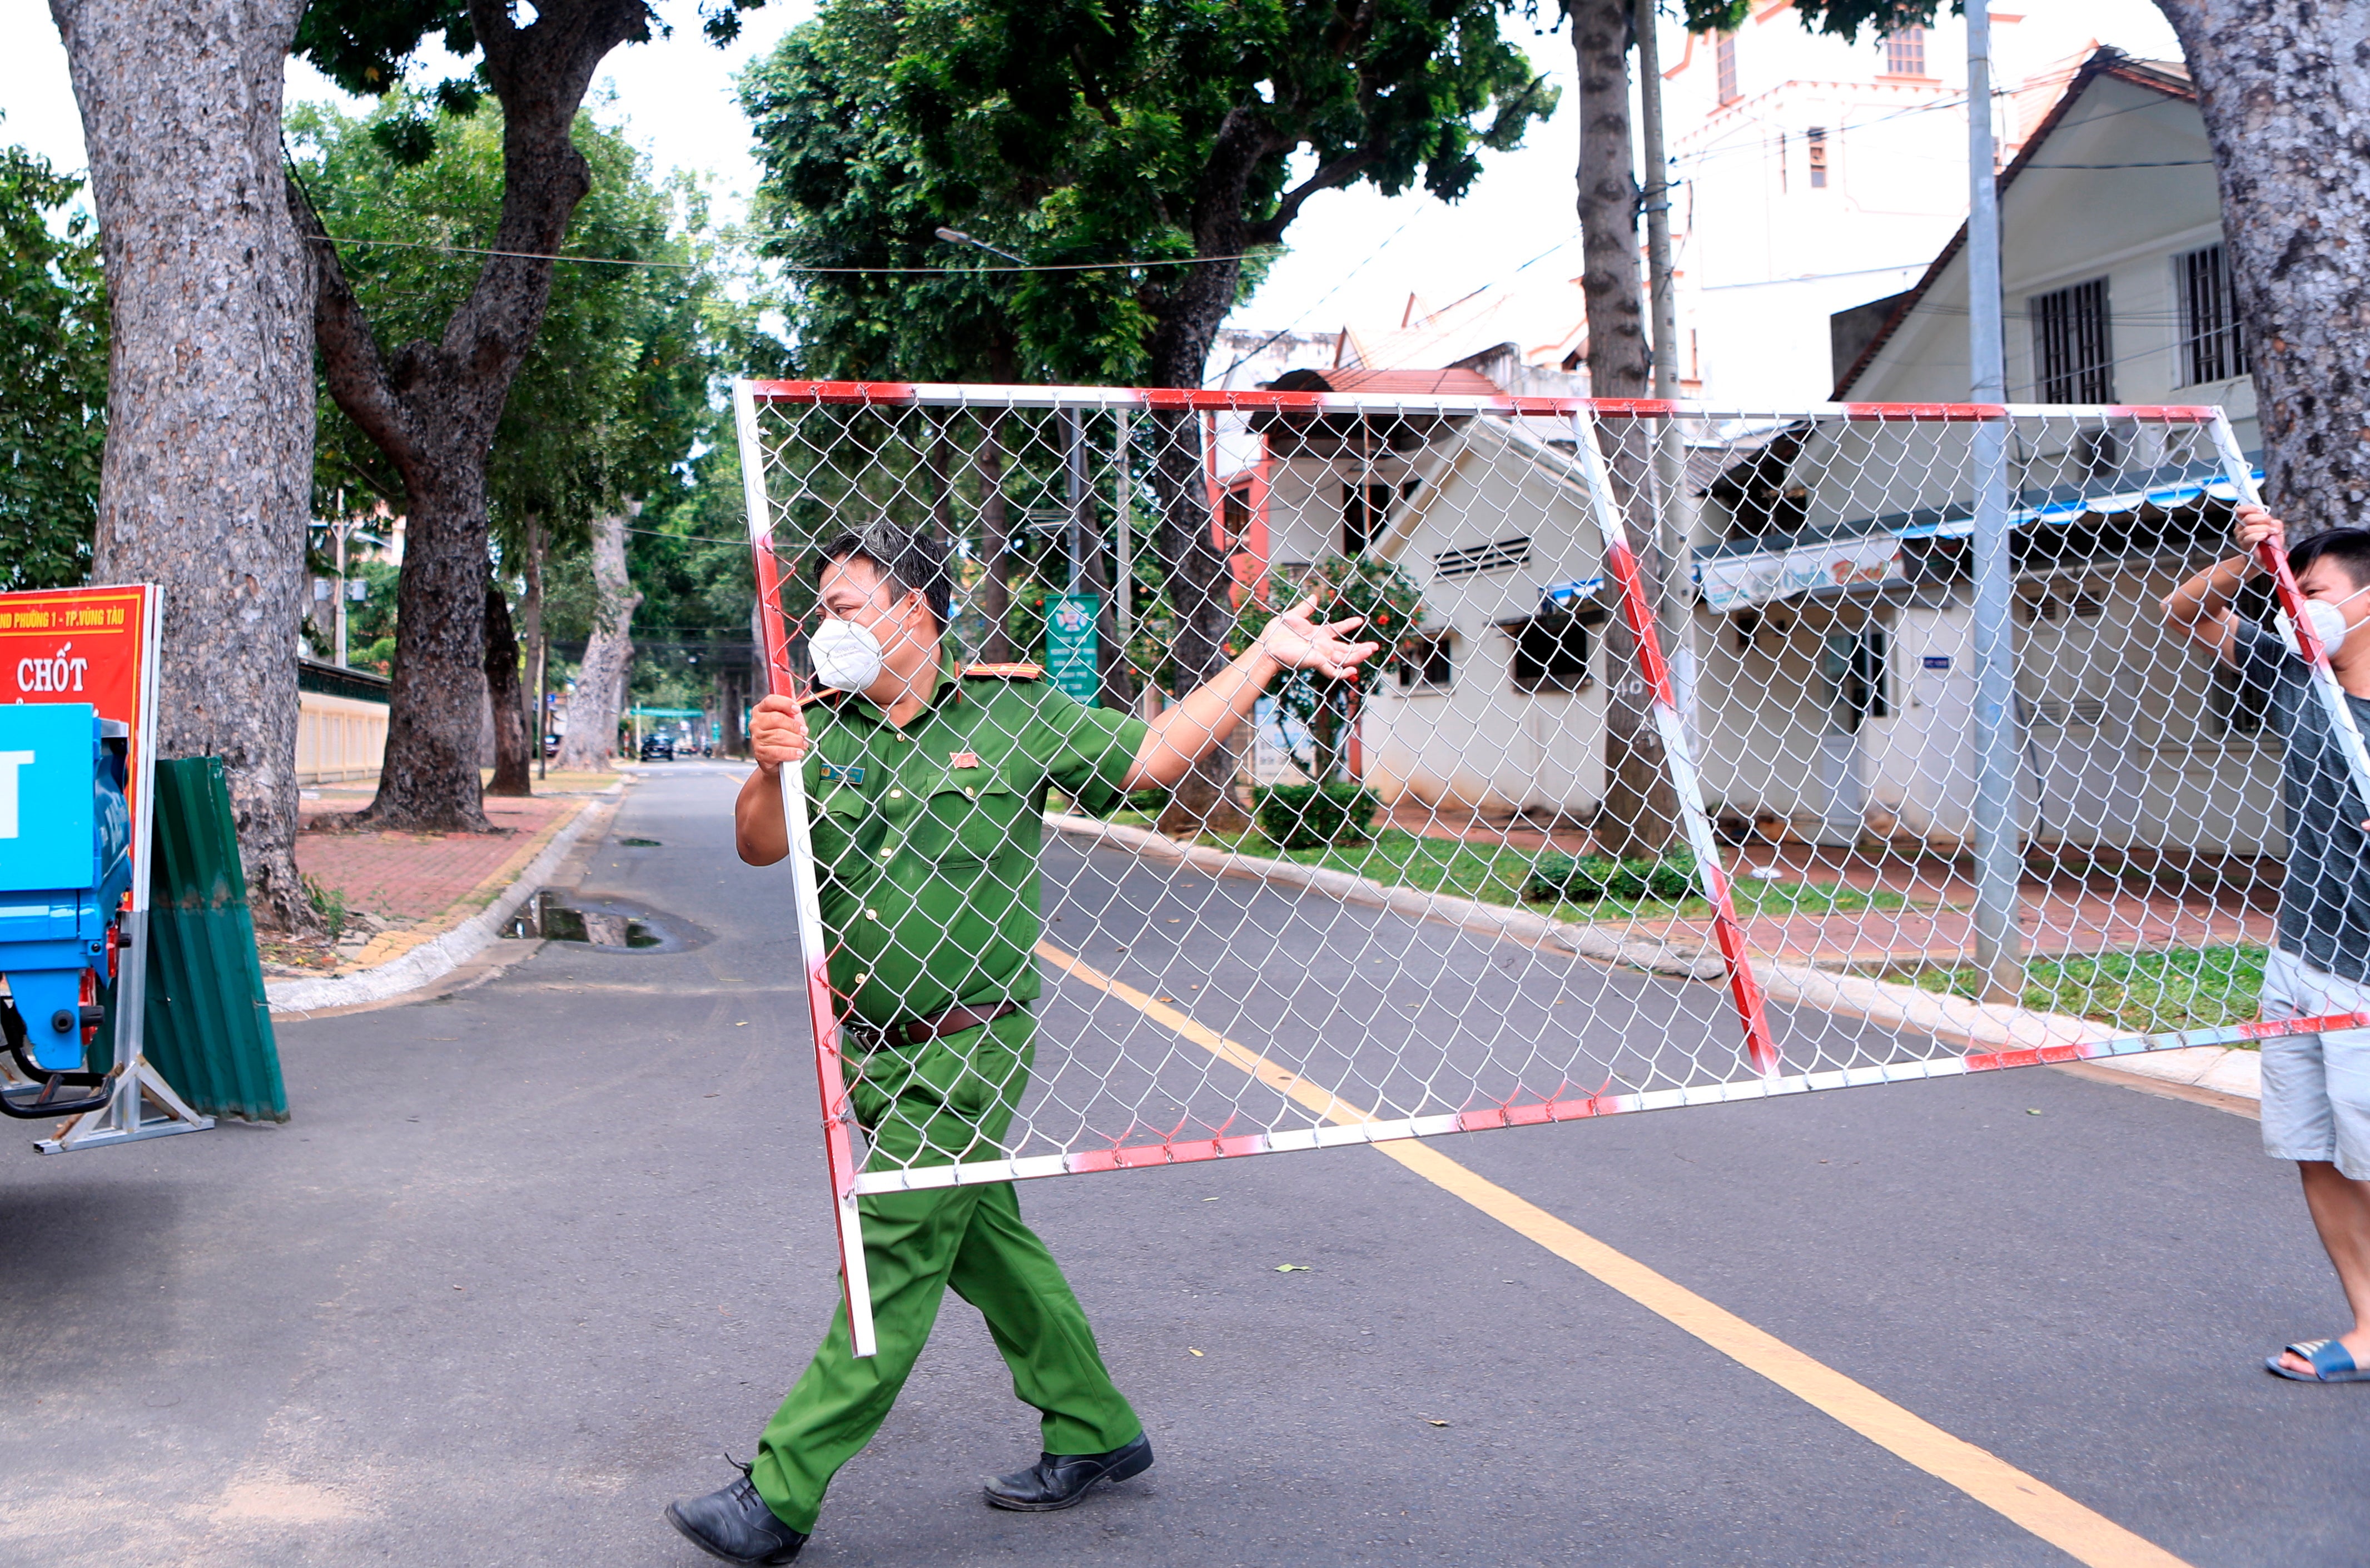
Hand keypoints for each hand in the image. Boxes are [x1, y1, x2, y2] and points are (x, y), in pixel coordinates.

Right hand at [749, 693, 810, 772]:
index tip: (797, 709)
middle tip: (804, 731)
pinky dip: (791, 752)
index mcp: (761, 710)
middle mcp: (756, 723)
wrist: (776, 758)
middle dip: (794, 725)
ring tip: (803, 744)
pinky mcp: (760, 753)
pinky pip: (778, 752)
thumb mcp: (789, 719)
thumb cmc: (783, 735)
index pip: (770, 701)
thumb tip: (798, 707)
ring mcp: (756, 738)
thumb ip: (792, 711)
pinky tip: (798, 752)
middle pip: (776, 719)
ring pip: (779, 736)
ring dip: (796, 741)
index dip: (785, 704)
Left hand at [1254, 596, 1382, 681]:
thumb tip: (1314, 597)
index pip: (1337, 630)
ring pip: (1344, 659)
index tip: (1360, 620)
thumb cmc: (1276, 633)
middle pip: (1346, 649)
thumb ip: (1305, 608)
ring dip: (1358, 656)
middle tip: (1375, 646)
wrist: (1268, 646)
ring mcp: (1320, 656)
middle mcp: (1322, 647)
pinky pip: (1333, 671)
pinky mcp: (1316, 663)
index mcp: (1318, 635)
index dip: (1348, 625)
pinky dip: (1343, 672)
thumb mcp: (1293, 616)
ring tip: (1371, 651)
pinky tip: (1353, 669)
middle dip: (1361, 648)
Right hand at [2236, 503, 2285, 559]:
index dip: (2251, 508)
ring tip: (2271, 532)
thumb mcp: (2276, 529)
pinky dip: (2258, 535)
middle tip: (2270, 524)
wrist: (2267, 558)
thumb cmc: (2270, 543)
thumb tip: (2271, 521)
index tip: (2261, 512)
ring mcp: (2241, 537)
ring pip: (2248, 528)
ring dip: (2263, 529)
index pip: (2240, 510)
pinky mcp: (2244, 546)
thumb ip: (2274, 522)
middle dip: (2262, 519)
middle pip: (2247, 518)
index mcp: (2245, 521)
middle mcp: (2240, 528)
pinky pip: (2249, 538)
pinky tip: (2265, 537)